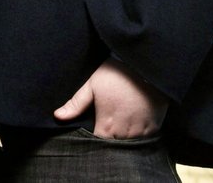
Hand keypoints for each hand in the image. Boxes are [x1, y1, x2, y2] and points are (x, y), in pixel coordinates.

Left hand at [53, 58, 167, 137]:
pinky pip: (145, 140)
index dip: (94, 142)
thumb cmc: (116, 74)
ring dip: (124, 139)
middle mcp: (125, 132)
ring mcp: (141, 131)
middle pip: (114, 146)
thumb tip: (57, 116)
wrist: (144, 66)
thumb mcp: (92, 85)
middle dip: (109, 140)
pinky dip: (139, 136)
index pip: (99, 144)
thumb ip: (76, 104)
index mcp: (107, 125)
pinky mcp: (154, 127)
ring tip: (120, 127)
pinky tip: (133, 125)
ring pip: (130, 145)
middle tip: (106, 127)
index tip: (94, 132)